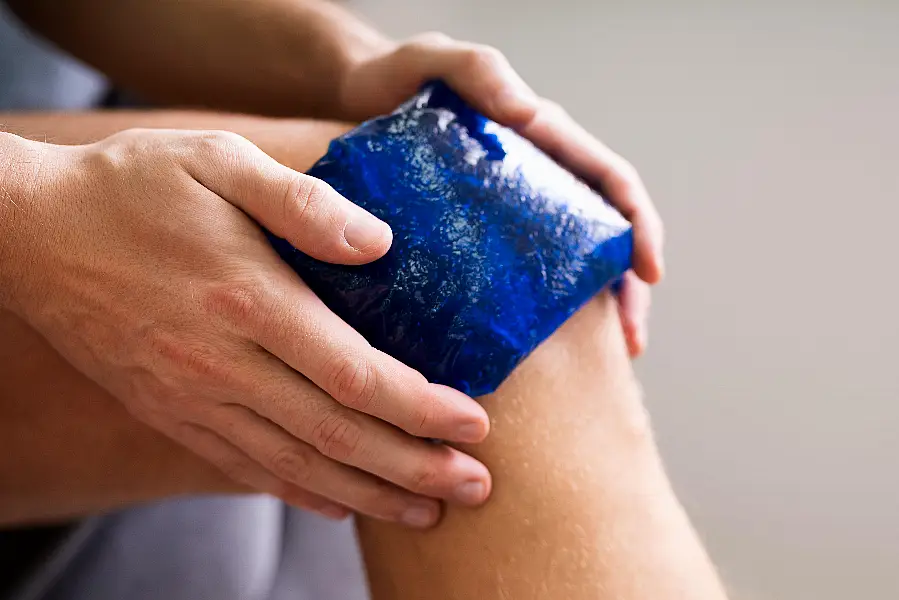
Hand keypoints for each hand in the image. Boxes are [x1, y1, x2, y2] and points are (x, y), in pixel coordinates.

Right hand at [1, 129, 491, 526]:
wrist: (30, 233)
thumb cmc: (132, 187)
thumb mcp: (219, 162)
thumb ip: (303, 202)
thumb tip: (380, 243)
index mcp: (248, 299)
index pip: (356, 374)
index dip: (422, 407)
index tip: (475, 424)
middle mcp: (224, 363)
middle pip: (338, 434)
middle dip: (415, 466)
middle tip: (475, 487)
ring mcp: (192, 397)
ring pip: (297, 465)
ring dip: (370, 492)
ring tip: (428, 511)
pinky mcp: (169, 412)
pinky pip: (245, 466)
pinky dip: (300, 492)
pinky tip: (342, 504)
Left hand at [338, 33, 663, 355]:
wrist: (355, 99)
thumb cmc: (396, 77)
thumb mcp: (435, 63)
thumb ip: (479, 72)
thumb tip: (528, 111)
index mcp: (545, 139)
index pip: (610, 181)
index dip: (640, 225)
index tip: (650, 270)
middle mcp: (540, 178)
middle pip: (605, 233)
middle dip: (629, 287)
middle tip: (631, 341)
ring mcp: (515, 210)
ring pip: (574, 261)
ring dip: (600, 309)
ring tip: (610, 357)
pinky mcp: (484, 236)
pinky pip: (526, 275)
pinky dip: (545, 312)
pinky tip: (542, 348)